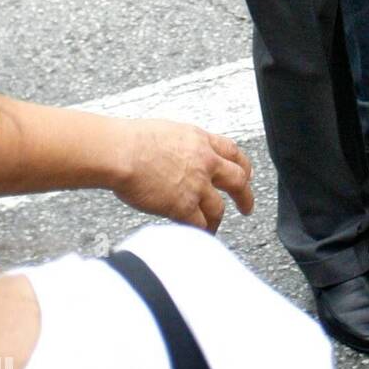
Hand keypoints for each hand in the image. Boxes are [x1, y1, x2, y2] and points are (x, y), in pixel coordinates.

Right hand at [112, 118, 253, 232]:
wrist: (123, 153)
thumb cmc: (133, 140)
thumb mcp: (169, 131)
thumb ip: (182, 146)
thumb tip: (179, 155)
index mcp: (200, 140)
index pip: (232, 152)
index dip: (242, 165)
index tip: (245, 174)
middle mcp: (205, 161)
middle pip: (237, 180)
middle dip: (245, 196)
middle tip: (246, 207)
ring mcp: (196, 185)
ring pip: (218, 208)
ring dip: (216, 220)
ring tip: (212, 228)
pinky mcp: (183, 206)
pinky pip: (199, 225)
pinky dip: (199, 233)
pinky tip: (196, 237)